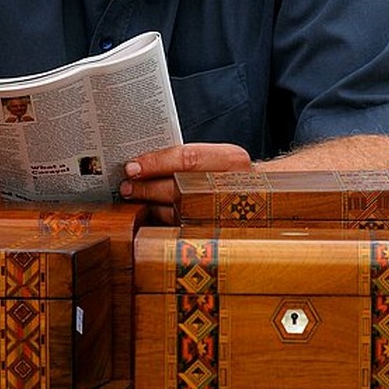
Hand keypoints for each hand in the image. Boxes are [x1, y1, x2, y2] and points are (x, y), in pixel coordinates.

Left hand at [119, 142, 251, 222]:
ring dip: (149, 205)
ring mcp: (224, 211)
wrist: (263, 196)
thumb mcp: (215, 157)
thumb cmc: (228, 172)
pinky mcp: (215, 231)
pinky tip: (146, 213)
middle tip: (125, 187)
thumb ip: (185, 159)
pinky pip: (179, 226)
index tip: (131, 167)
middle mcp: (230, 184)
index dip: (156, 163)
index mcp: (231, 159)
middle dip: (147, 188)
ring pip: (176, 211)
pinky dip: (159, 219)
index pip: (187, 159)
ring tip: (131, 199)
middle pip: (178, 187)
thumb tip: (141, 162)